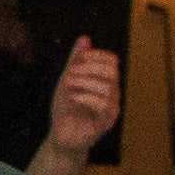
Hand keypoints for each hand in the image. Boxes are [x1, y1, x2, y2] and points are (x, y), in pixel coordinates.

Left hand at [45, 36, 121, 153]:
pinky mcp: (105, 123)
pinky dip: (86, 98)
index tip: (77, 59)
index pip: (112, 61)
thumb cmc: (66, 109)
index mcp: (106, 82)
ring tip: (69, 86)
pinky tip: (73, 98)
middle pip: (112, 72)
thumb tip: (85, 38)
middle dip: (90, 68)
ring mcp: (111, 109)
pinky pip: (104, 106)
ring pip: (108, 88)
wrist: (61, 137)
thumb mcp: (67, 81)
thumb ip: (76, 61)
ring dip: (85, 83)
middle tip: (70, 73)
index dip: (96, 56)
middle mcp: (113, 94)